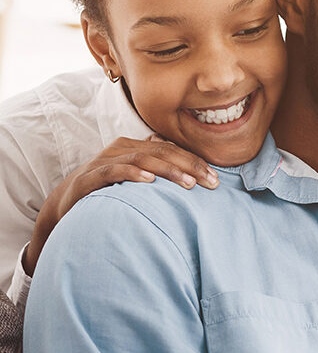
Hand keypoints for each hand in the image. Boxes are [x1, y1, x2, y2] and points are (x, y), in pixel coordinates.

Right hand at [23, 137, 218, 275]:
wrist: (65, 205)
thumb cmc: (107, 191)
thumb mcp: (134, 179)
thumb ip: (157, 172)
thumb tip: (191, 174)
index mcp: (134, 147)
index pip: (171, 150)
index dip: (195, 161)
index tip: (216, 179)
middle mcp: (120, 149)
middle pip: (161, 152)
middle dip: (189, 166)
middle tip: (210, 182)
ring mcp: (104, 161)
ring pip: (142, 159)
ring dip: (168, 170)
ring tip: (189, 183)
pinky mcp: (90, 177)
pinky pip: (114, 172)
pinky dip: (133, 174)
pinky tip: (150, 181)